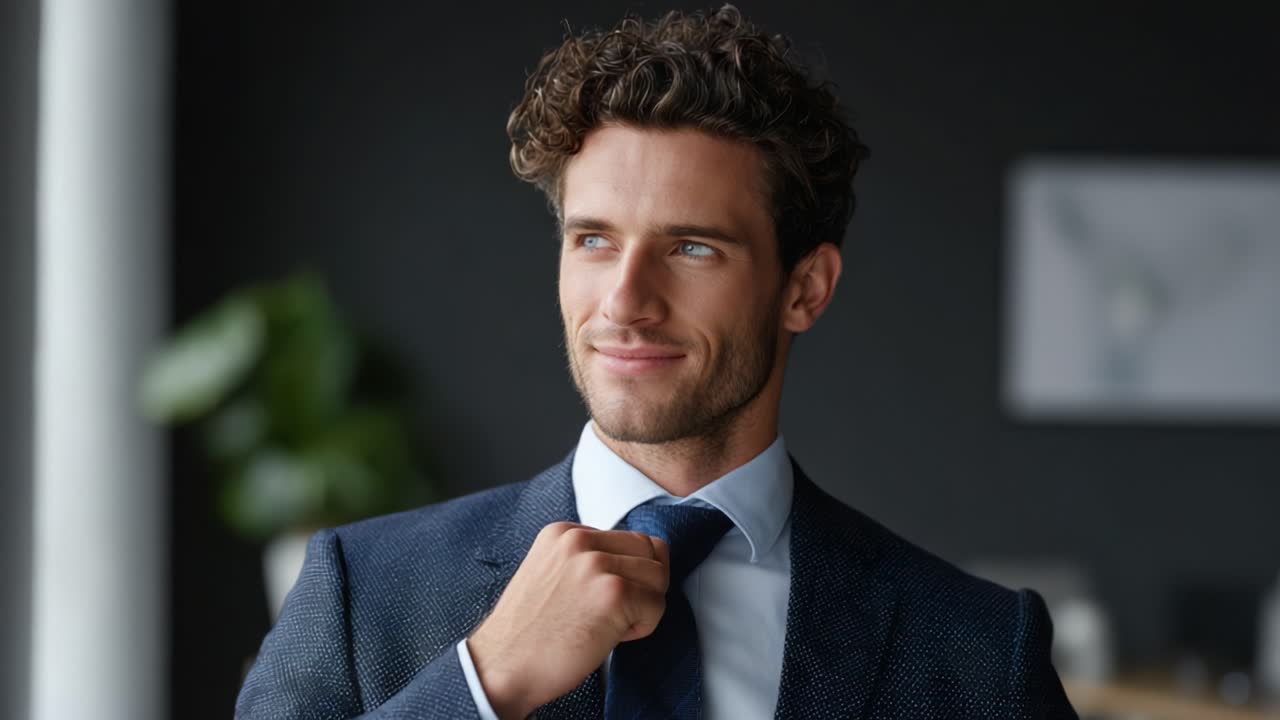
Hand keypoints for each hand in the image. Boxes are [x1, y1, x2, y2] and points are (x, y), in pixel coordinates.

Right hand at [466, 521, 668, 718]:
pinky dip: (642, 627)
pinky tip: (610, 637)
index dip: (630, 573)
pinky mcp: (613, 593)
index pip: (630, 538)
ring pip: (658, 576)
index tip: (608, 598)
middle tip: (619, 613)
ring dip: (644, 606)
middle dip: (645, 584)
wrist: (501, 667)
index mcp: (563, 532)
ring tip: (610, 625)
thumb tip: (635, 563)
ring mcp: (596, 565)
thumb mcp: (550, 574)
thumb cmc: (528, 633)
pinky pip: (656, 606)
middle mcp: (579, 541)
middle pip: (650, 550)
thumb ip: (585, 560)